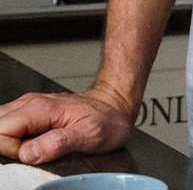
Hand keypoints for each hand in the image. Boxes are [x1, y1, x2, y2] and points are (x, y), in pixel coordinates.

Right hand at [0, 84, 135, 163]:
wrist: (116, 104)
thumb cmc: (106, 118)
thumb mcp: (89, 133)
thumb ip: (57, 143)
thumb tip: (27, 153)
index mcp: (38, 108)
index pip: (0, 133)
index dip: (11, 150)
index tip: (33, 153)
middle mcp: (29, 105)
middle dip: (6, 148)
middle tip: (33, 151)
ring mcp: (28, 109)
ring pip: (0, 129)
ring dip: (11, 146)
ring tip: (37, 147)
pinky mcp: (30, 116)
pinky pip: (9, 131)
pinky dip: (15, 143)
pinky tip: (36, 144)